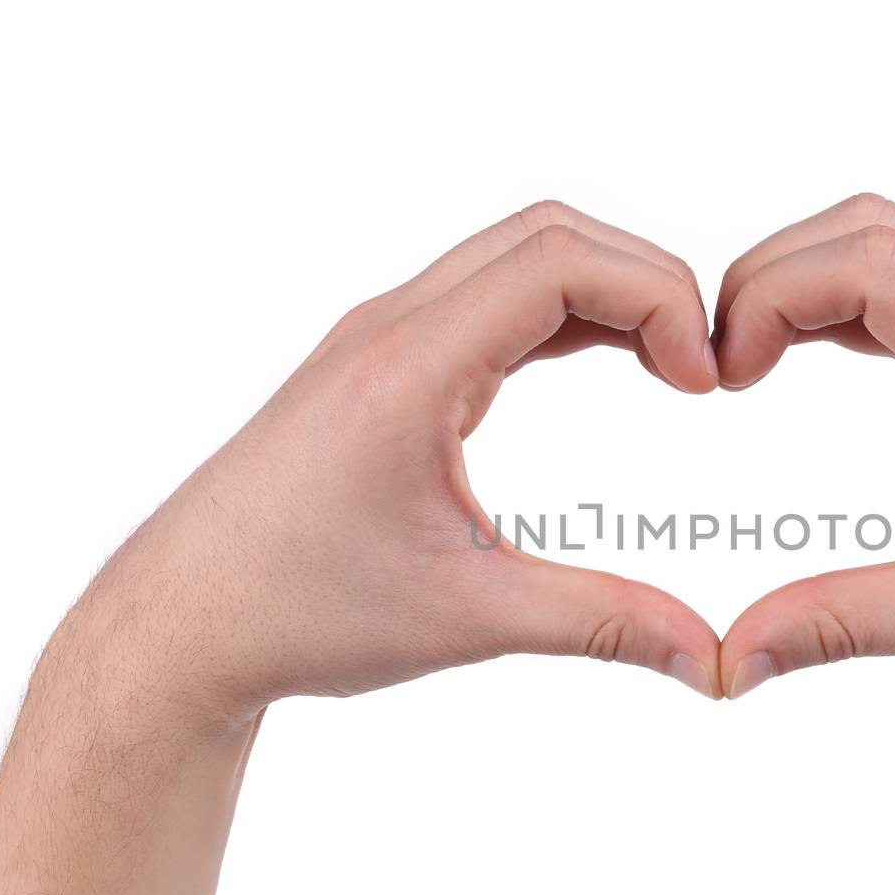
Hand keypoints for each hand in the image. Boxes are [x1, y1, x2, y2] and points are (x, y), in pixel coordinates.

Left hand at [84, 201, 723, 723]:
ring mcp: (382, 339)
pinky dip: (563, 315)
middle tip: (701, 369)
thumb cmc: (297, 612)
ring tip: (672, 367)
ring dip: (605, 292)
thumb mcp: (466, 619)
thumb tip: (712, 660)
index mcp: (409, 366)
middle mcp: (392, 327)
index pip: (560, 261)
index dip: (657, 299)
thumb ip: (601, 624)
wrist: (182, 624)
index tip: (706, 383)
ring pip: (518, 257)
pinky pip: (490, 299)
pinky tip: (608, 364)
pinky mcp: (383, 365)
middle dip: (647, 281)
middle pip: (548, 234)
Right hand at [713, 194, 894, 700]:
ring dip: (815, 280)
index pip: (870, 263)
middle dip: (774, 274)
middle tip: (722, 362)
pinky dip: (858, 302)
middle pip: (872, 228)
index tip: (725, 377)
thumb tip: (728, 661)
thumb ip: (841, 626)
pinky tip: (821, 356)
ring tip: (755, 358)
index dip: (771, 295)